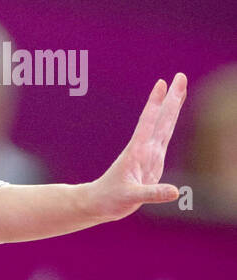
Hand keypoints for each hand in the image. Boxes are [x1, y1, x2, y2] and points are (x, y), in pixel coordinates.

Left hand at [87, 73, 186, 222]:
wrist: (100, 203)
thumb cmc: (111, 200)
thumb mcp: (131, 198)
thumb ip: (152, 194)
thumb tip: (175, 191)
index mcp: (137, 153)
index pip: (149, 123)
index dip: (156, 104)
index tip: (162, 83)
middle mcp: (145, 150)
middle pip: (161, 119)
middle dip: (172, 99)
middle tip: (180, 76)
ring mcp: (150, 155)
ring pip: (164, 126)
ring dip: (172, 107)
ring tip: (179, 88)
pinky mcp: (153, 163)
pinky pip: (163, 139)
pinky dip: (169, 125)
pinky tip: (173, 114)